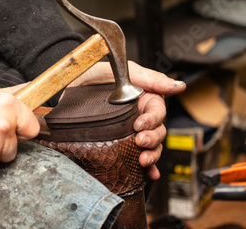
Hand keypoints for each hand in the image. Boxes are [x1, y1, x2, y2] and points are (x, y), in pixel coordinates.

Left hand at [68, 61, 185, 179]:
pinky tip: (147, 174)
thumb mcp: (121, 71)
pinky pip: (135, 157)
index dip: (152, 120)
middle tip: (140, 141)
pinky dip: (146, 169)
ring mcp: (128, 130)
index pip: (157, 111)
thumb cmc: (94, 75)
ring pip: (150, 146)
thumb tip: (177, 86)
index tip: (140, 125)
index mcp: (143, 98)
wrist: (68, 85)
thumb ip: (149, 78)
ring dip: (151, 155)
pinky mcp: (116, 142)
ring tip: (143, 160)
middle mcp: (138, 115)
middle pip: (157, 131)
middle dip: (152, 139)